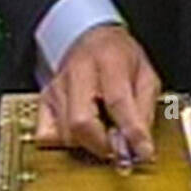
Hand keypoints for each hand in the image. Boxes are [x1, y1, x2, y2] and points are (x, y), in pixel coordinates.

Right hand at [34, 24, 161, 167]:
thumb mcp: (146, 76)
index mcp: (109, 60)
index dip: (130, 131)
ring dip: (88, 142)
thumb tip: (141, 146)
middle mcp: (78, 72)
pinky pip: (48, 135)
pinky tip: (82, 129)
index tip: (142, 151)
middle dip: (102, 143)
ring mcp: (57, 86)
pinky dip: (66, 140)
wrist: (93, 39)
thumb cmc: (121, 57)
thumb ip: (144, 110)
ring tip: (103, 129)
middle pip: (81, 122)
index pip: (117, 101)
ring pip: (66, 133)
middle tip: (119, 145)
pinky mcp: (44, 99)